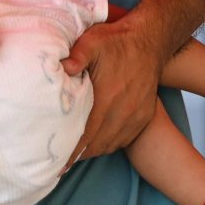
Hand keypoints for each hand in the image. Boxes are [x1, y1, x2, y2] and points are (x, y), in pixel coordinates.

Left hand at [60, 15, 162, 171]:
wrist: (149, 42)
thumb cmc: (115, 42)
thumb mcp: (92, 42)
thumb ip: (75, 55)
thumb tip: (62, 67)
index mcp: (107, 97)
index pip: (85, 134)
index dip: (69, 151)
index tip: (55, 163)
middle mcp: (122, 112)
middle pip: (95, 145)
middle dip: (76, 156)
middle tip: (57, 162)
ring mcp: (134, 116)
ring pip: (108, 145)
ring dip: (91, 151)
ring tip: (72, 155)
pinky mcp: (142, 117)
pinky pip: (122, 140)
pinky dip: (106, 144)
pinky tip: (93, 142)